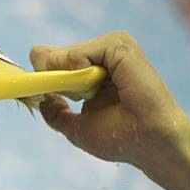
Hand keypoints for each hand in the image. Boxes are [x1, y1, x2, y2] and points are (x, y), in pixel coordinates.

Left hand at [30, 31, 189, 166]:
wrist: (148, 142)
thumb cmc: (119, 138)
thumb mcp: (77, 128)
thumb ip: (57, 114)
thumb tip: (42, 100)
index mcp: (93, 73)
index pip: (55, 60)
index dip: (43, 74)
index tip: (46, 92)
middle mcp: (102, 57)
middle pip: (56, 54)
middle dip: (51, 77)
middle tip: (73, 98)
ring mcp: (112, 50)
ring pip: (66, 53)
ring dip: (65, 75)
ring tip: (88, 95)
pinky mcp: (120, 46)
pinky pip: (80, 51)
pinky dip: (76, 67)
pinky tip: (91, 86)